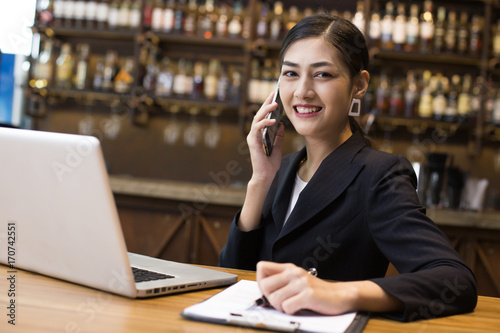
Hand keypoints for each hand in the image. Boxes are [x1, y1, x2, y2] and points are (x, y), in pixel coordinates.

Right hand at [246, 91, 284, 184]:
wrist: (265, 176)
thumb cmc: (270, 164)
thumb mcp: (278, 147)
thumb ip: (278, 136)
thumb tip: (280, 125)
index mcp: (259, 135)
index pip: (263, 117)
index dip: (267, 107)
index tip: (273, 97)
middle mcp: (254, 135)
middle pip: (259, 115)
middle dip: (266, 104)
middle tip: (273, 94)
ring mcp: (252, 138)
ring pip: (257, 119)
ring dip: (266, 110)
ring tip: (274, 104)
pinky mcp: (253, 142)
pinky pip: (258, 129)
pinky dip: (265, 123)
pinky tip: (273, 120)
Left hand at [256, 261, 402, 314]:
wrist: (339, 295)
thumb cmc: (316, 292)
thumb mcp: (297, 281)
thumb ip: (281, 281)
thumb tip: (261, 291)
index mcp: (289, 268)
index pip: (262, 267)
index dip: (260, 281)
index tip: (270, 291)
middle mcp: (294, 272)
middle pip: (264, 286)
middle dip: (270, 298)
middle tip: (282, 302)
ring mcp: (301, 283)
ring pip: (274, 299)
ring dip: (281, 307)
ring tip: (293, 305)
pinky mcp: (308, 294)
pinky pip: (287, 307)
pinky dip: (291, 312)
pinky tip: (300, 308)